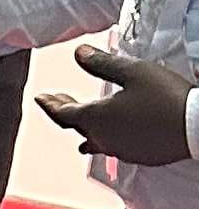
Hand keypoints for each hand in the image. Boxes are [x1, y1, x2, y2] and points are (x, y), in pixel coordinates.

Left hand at [37, 47, 194, 165]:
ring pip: (95, 139)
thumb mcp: (133, 72)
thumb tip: (78, 53)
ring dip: (85, 127)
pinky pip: (115, 146)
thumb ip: (102, 63)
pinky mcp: (141, 156)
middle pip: (77, 126)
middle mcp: (105, 138)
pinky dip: (107, 136)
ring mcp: (123, 150)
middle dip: (65, 111)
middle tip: (57, 102)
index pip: (64, 113)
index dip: (51, 104)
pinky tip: (112, 134)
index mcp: (97, 118)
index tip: (41, 98)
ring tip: (80, 123)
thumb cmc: (167, 98)